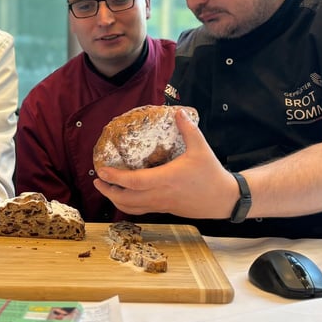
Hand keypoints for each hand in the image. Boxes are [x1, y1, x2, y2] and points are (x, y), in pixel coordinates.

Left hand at [93, 110, 237, 218]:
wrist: (224, 199)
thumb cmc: (211, 174)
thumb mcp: (201, 148)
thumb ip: (188, 129)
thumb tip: (178, 112)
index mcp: (165, 179)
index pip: (133, 182)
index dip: (114, 178)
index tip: (101, 171)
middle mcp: (159, 195)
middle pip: (126, 199)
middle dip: (108, 191)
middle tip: (98, 181)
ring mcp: (161, 204)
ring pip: (132, 208)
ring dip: (116, 200)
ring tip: (107, 189)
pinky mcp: (165, 209)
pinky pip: (141, 210)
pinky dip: (128, 205)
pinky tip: (126, 196)